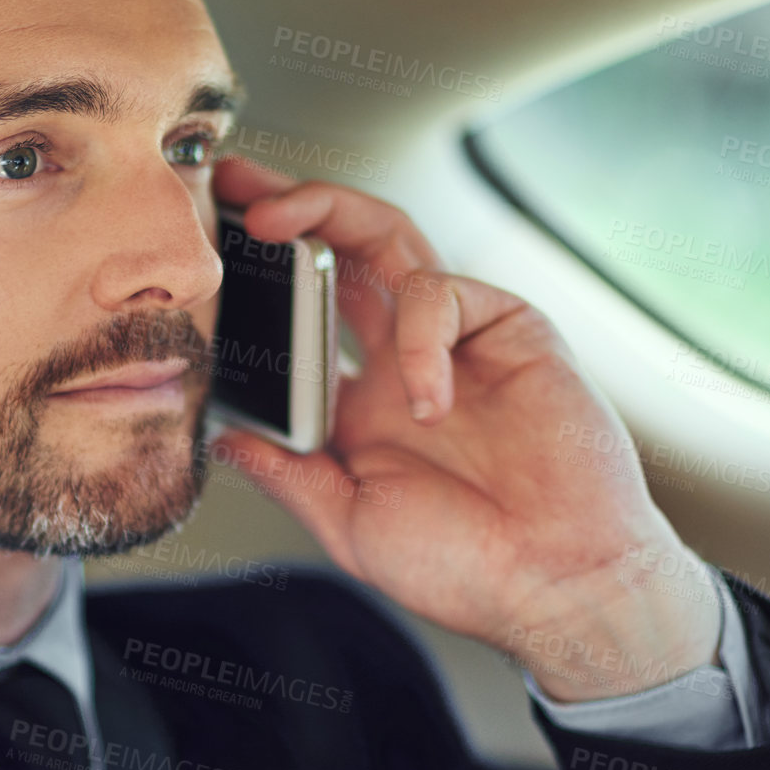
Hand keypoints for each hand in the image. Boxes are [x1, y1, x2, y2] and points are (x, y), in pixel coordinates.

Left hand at [208, 156, 720, 701]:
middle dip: (287, 204)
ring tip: (274, 220)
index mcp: (364, 404)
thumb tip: (225, 437)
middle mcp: (407, 358)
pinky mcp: (513, 330)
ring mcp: (460, 339)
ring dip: (330, 212)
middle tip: (230, 183)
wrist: (562, 587)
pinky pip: (446, 293)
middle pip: (344, 250)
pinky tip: (426, 402)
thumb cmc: (467, 569)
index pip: (304, 313)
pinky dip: (421, 336)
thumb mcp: (351, 524)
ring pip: (391, 238)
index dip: (260, 279)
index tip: (207, 257)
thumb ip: (290, 475)